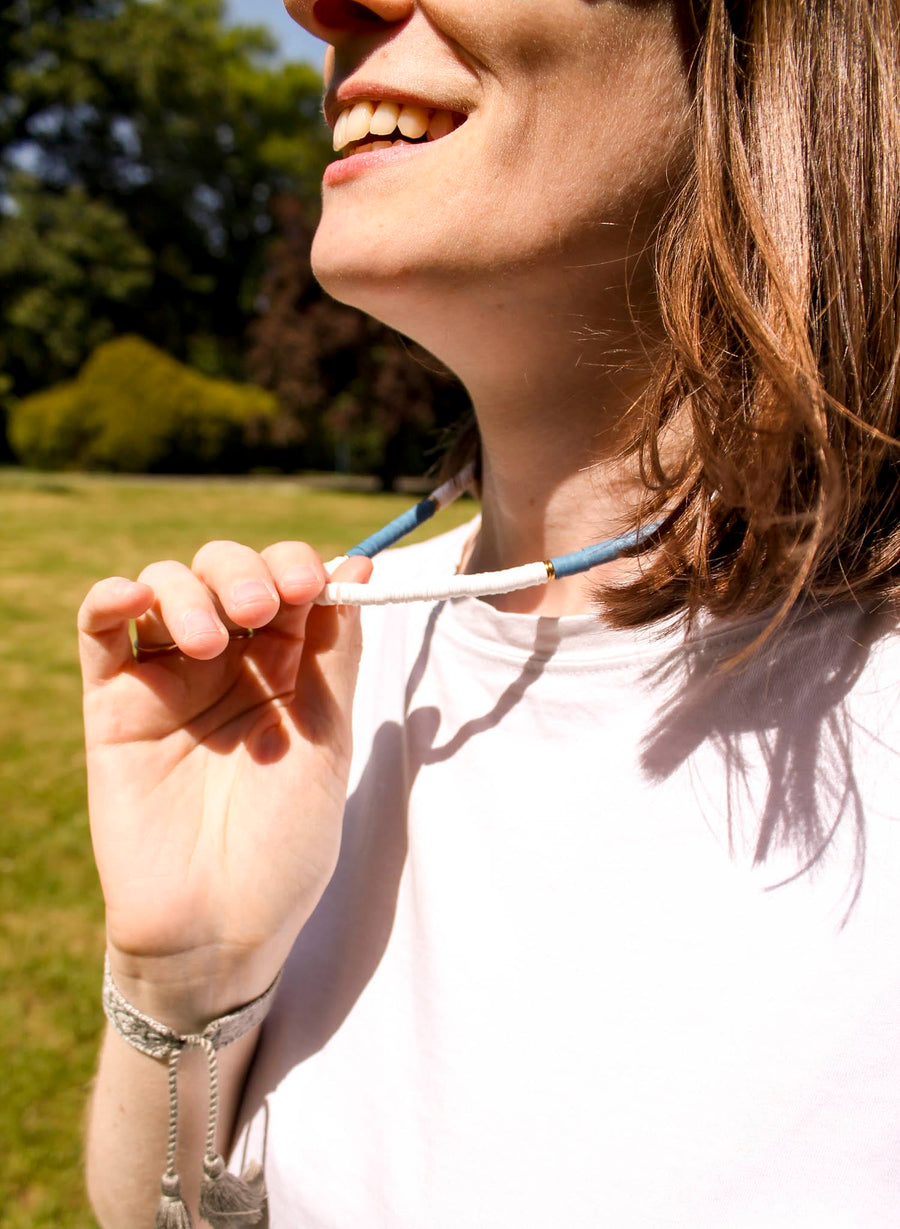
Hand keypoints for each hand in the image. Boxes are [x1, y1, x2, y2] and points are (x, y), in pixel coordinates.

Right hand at [78, 539, 370, 1027]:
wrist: (218, 928)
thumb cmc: (285, 843)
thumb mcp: (327, 740)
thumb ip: (335, 652)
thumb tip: (357, 564)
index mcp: (287, 668)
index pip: (288, 582)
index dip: (299, 566)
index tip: (317, 584)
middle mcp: (227, 664)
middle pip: (226, 571)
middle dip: (247, 572)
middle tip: (264, 608)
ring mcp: (168, 680)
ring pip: (166, 586)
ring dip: (190, 589)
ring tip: (212, 640)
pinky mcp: (113, 704)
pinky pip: (101, 632)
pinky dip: (112, 599)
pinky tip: (132, 598)